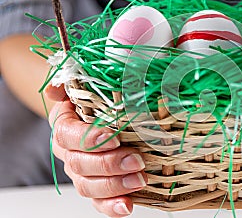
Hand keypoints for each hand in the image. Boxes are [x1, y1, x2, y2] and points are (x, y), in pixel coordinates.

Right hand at [46, 85, 146, 216]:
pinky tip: (127, 205)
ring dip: (115, 185)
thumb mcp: (82, 83)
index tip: (113, 138)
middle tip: (136, 160)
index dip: (89, 139)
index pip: (68, 134)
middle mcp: (69, 152)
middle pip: (80, 164)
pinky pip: (98, 202)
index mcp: (64, 126)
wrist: (100, 112)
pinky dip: (111, 206)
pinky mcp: (96, 186)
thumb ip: (66, 82)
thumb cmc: (95, 99)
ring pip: (88, 186)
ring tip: (139, 179)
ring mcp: (82, 172)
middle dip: (110, 164)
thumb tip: (57, 89)